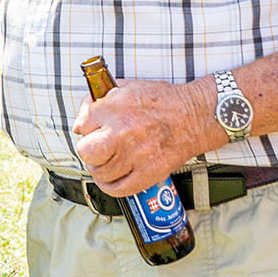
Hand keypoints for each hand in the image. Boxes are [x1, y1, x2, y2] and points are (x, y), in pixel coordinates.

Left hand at [72, 78, 201, 196]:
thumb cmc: (164, 101)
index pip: (82, 124)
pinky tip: (111, 178)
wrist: (195, 115)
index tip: (90, 130)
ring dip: (100, 168)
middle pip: (86, 151)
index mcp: (115, 107)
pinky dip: (110, 186)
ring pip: (101, 172)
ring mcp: (135, 155)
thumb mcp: (128, 87)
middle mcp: (122, 131)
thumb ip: (101, 99)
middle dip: (88, 150)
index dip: (85, 128)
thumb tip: (83, 119)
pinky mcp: (148, 173)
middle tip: (95, 148)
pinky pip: (118, 189)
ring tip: (106, 162)